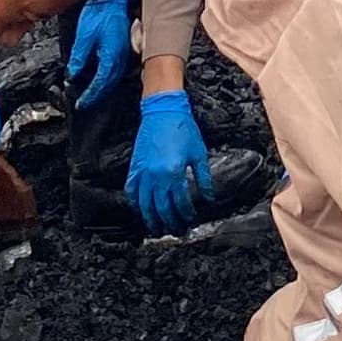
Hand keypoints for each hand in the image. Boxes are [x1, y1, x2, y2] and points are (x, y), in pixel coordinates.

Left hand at [66, 0, 133, 107]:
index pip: (100, 82)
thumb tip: (73, 73)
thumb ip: (79, 57)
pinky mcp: (123, 48)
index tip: (80, 102)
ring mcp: (124, 53)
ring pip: (114, 78)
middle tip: (84, 102)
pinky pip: (116, 69)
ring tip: (91, 93)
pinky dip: (108, 77)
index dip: (90, 94)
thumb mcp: (84, 36)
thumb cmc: (100, 12)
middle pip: (109, 84)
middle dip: (96, 95)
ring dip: (103, 88)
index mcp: (111, 56)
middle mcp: (120, 57)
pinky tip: (101, 77)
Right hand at [126, 89, 208, 230]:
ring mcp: (142, 172)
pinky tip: (141, 210)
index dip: (186, 214)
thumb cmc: (182, 128)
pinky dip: (135, 203)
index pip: (180, 203)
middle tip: (176, 230)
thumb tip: (209, 197)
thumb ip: (203, 178)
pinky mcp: (134, 167)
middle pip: (162, 208)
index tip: (190, 220)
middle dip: (170, 222)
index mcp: (173, 173)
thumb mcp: (198, 153)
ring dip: (152, 218)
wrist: (163, 110)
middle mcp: (156, 176)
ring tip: (158, 228)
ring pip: (144, 204)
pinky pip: (131, 191)